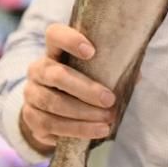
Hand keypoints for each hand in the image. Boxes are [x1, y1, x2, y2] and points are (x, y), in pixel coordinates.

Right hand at [20, 24, 115, 152]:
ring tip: (108, 120)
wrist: (53, 110)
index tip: (92, 51)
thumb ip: (114, 69)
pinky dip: (76, 129)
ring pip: (53, 102)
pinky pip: (50, 124)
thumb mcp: (96, 72)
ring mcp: (31, 94)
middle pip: (56, 74)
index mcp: (54, 51)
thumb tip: (137, 76)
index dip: (70, 40)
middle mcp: (38, 70)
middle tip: (110, 99)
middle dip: (85, 88)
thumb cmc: (82, 82)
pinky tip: (96, 131)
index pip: (55, 34)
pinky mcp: (30, 118)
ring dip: (83, 113)